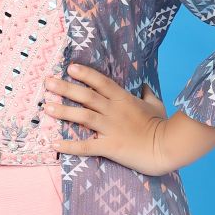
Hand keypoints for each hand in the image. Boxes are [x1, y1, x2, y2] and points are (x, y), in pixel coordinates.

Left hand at [42, 62, 175, 174]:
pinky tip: (54, 144)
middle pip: (86, 96)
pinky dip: (69, 145)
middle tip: (47, 83)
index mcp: (124, 99)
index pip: (101, 82)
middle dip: (65, 88)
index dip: (85, 74)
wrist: (168, 147)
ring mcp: (111, 128)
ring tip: (46, 107)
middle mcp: (114, 111)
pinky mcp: (109, 146)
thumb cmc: (163, 126)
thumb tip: (145, 86)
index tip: (70, 68)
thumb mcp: (156, 105)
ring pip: (83, 116)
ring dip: (63, 111)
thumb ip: (148, 94)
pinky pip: (86, 146)